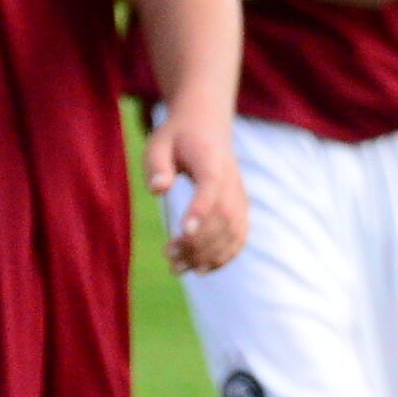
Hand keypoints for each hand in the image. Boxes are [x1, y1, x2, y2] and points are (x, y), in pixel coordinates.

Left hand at [151, 110, 246, 272]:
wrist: (207, 128)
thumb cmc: (177, 138)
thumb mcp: (159, 142)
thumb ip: (157, 164)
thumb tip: (158, 189)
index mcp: (212, 162)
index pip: (211, 187)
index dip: (200, 209)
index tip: (183, 231)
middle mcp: (232, 182)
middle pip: (223, 217)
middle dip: (198, 242)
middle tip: (168, 256)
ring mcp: (239, 197)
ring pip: (233, 232)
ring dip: (208, 255)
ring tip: (177, 268)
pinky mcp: (240, 210)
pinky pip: (239, 238)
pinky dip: (223, 257)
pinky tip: (199, 268)